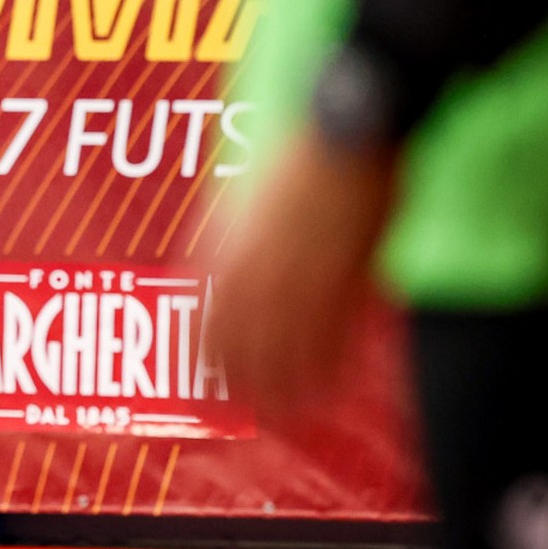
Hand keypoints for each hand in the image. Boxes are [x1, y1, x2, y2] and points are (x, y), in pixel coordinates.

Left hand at [205, 126, 399, 420]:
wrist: (346, 133)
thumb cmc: (299, 159)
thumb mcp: (247, 202)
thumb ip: (230, 244)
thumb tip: (218, 278)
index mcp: (226, 253)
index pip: (201, 326)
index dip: (203, 362)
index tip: (204, 382)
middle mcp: (257, 273)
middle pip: (238, 352)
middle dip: (240, 387)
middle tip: (246, 410)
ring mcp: (302, 280)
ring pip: (283, 357)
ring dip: (282, 393)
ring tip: (284, 415)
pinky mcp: (346, 281)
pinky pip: (332, 343)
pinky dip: (326, 372)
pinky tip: (326, 391)